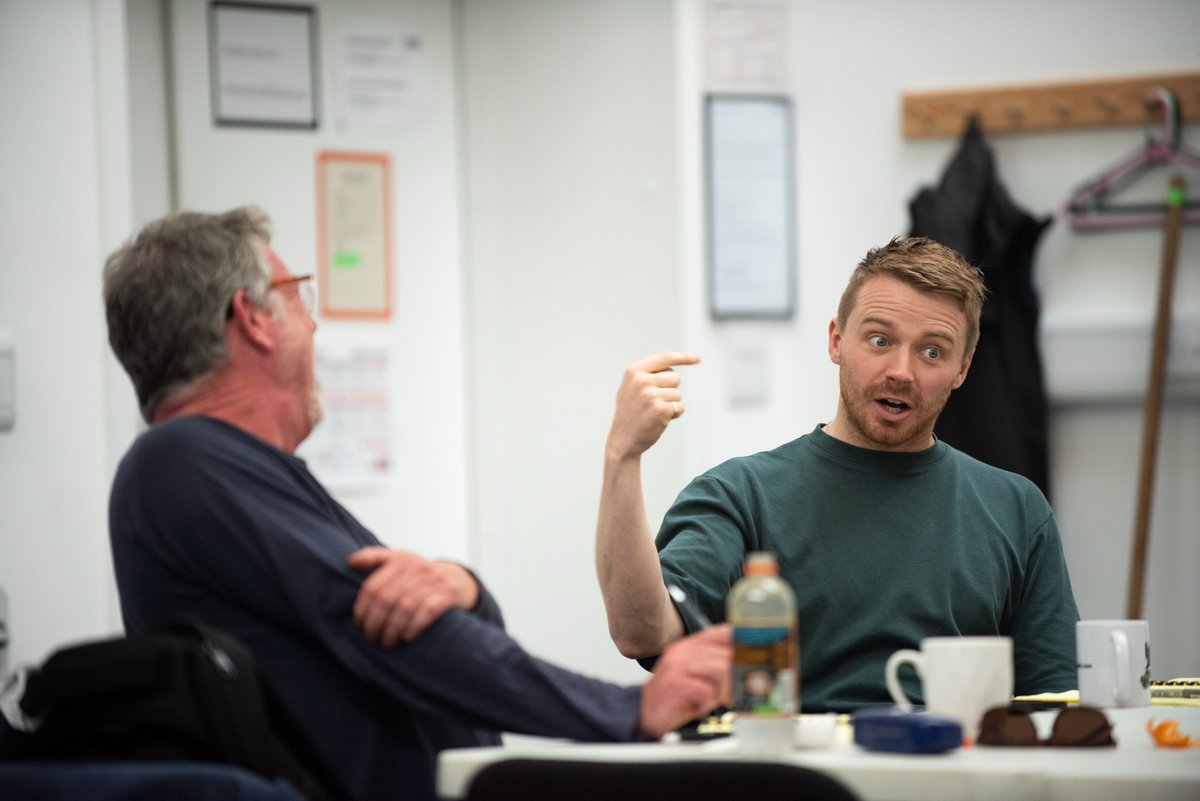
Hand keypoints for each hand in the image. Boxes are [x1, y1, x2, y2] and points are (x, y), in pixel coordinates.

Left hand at [348, 547, 479, 646]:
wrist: (458, 579)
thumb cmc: (420, 575)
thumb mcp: (400, 561)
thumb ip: (376, 558)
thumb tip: (351, 562)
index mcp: (401, 560)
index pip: (373, 586)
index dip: (362, 608)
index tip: (359, 623)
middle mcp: (417, 568)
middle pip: (387, 598)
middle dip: (375, 622)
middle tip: (371, 637)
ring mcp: (434, 581)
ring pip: (405, 607)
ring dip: (392, 629)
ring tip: (386, 642)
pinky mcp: (447, 595)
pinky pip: (426, 612)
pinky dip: (414, 626)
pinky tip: (406, 637)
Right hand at [607, 352, 699, 460]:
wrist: (623, 440)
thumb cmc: (630, 414)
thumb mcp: (631, 388)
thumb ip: (647, 375)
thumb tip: (672, 369)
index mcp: (634, 372)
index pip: (663, 358)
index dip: (682, 357)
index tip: (697, 359)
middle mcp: (641, 381)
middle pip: (674, 377)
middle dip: (670, 389)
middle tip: (654, 402)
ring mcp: (650, 395)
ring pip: (678, 393)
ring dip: (672, 403)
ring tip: (654, 412)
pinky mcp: (660, 409)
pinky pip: (680, 406)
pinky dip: (675, 414)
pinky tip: (660, 420)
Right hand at [637, 624, 731, 737]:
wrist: (645, 715)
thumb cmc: (670, 696)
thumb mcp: (689, 673)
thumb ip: (708, 661)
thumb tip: (737, 655)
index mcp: (686, 646)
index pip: (720, 632)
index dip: (737, 642)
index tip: (747, 654)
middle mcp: (681, 652)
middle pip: (725, 655)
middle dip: (727, 680)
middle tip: (718, 694)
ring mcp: (678, 666)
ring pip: (720, 671)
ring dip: (717, 693)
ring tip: (706, 701)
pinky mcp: (677, 684)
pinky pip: (708, 691)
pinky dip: (705, 704)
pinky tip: (696, 708)